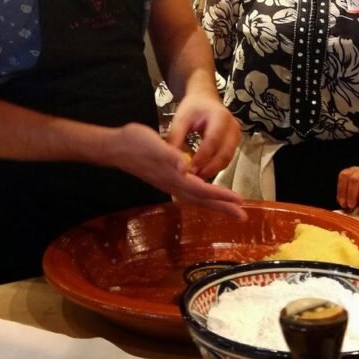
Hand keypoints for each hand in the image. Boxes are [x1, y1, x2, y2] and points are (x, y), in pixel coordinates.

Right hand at [113, 122, 246, 220]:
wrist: (116, 147)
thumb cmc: (134, 142)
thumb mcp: (154, 144)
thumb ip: (170, 156)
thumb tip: (185, 167)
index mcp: (173, 175)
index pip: (202, 189)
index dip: (220, 195)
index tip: (239, 200)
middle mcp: (172, 183)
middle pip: (201, 200)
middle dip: (222, 207)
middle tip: (243, 216)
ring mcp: (168, 183)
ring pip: (196, 198)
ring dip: (214, 204)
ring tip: (231, 209)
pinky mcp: (166, 179)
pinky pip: (189, 192)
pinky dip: (202, 196)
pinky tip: (206, 195)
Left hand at [166, 92, 241, 180]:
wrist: (205, 98)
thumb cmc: (193, 107)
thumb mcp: (180, 119)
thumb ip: (176, 139)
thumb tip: (173, 161)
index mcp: (220, 116)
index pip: (212, 141)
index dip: (201, 158)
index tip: (189, 170)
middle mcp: (232, 126)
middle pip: (224, 153)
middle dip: (209, 168)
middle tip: (193, 178)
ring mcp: (236, 135)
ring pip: (227, 159)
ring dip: (212, 170)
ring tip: (196, 177)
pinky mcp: (234, 143)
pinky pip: (227, 159)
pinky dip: (215, 167)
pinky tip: (202, 170)